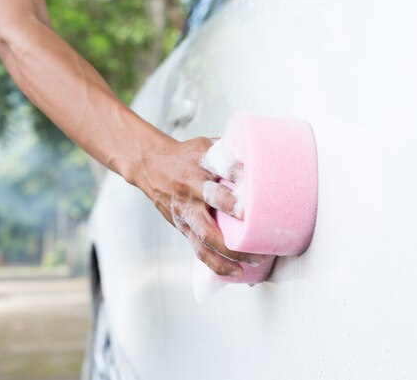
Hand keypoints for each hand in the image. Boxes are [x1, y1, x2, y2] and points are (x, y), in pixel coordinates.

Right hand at [139, 137, 264, 277]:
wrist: (151, 167)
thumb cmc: (186, 157)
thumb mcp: (206, 145)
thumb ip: (231, 151)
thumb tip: (265, 154)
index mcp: (200, 162)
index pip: (219, 164)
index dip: (235, 171)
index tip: (251, 178)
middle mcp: (192, 186)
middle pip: (211, 199)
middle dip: (230, 209)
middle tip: (252, 222)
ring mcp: (185, 210)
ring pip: (205, 234)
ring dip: (229, 250)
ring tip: (252, 259)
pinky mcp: (183, 227)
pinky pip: (199, 249)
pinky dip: (217, 263)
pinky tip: (234, 271)